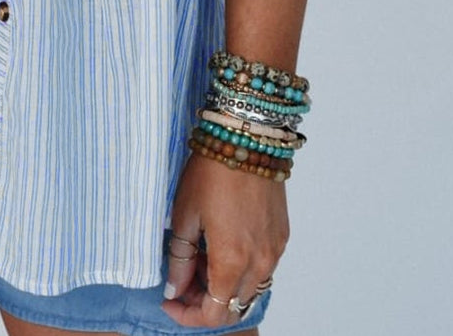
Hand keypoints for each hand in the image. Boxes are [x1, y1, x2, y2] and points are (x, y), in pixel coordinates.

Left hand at [160, 151, 286, 326]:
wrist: (247, 137)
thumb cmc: (211, 171)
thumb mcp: (184, 214)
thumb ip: (180, 258)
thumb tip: (174, 288)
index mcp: (233, 261)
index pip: (214, 314)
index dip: (189, 315)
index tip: (170, 302)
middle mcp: (260, 263)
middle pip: (233, 307)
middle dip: (204, 302)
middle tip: (183, 279)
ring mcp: (275, 250)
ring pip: (250, 289)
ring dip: (224, 286)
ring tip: (200, 257)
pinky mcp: (282, 236)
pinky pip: (262, 268)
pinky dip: (241, 269)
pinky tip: (221, 244)